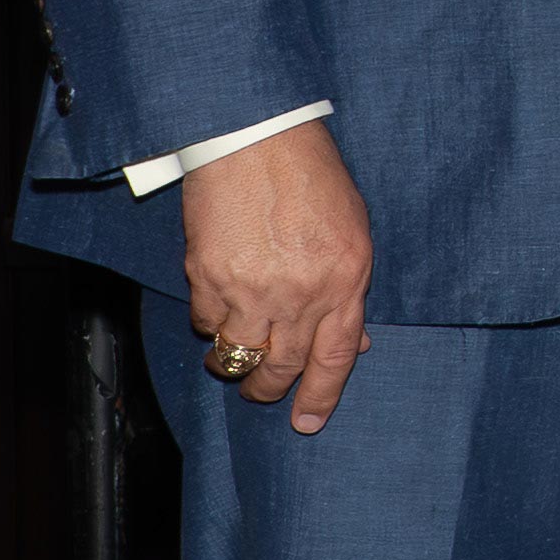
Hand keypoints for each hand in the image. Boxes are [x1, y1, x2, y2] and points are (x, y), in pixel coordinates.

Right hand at [182, 119, 373, 433]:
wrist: (258, 136)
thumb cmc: (311, 176)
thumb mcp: (353, 229)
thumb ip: (349, 288)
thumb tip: (353, 342)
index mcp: (347, 278)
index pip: (336, 358)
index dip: (321, 397)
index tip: (308, 423)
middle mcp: (302, 292)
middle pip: (282, 367)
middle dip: (268, 388)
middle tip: (263, 389)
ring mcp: (253, 288)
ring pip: (238, 356)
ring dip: (234, 361)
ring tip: (235, 348)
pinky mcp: (209, 278)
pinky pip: (206, 322)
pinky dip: (211, 319)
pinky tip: (219, 299)